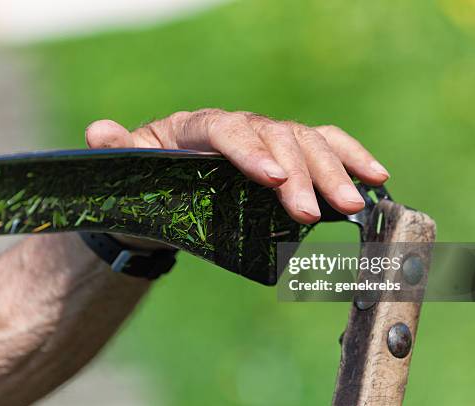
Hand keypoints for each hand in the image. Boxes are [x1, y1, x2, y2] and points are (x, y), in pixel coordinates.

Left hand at [86, 109, 388, 223]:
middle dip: (299, 173)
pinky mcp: (288, 153)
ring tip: (353, 205)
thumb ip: (119, 152)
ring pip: (307, 140)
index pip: (226, 128)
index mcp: (196, 125)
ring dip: (334, 170)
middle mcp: (238, 125)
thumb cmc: (150, 179)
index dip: (251, 152)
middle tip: (314, 212)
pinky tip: (375, 178)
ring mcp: (267, 137)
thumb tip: (99, 134)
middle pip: (275, 136)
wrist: (169, 186)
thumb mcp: (130, 169)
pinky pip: (325, 145)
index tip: (273, 183)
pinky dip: (351, 158)